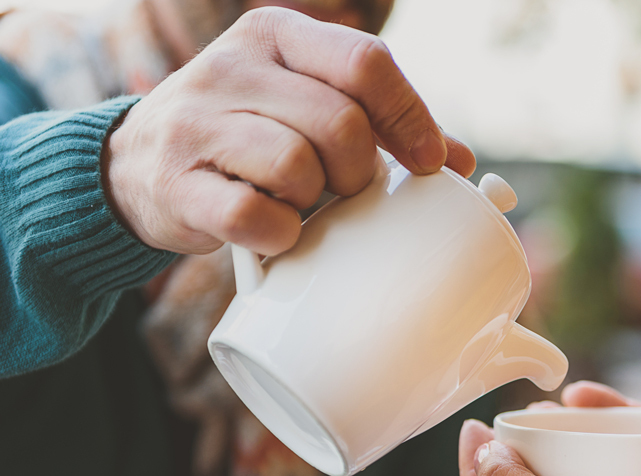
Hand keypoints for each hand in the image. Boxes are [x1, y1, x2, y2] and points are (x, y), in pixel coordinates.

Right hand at [105, 6, 474, 254]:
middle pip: (340, 122)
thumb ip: (377, 124)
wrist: (139, 168)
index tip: (429, 163)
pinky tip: (274, 232)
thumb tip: (461, 161)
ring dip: (315, 202)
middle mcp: (232, 67)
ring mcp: (197, 123)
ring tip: (300, 204)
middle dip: (360, 171)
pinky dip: (278, 236)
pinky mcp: (177, 184)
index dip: (410, 117)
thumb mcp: (305, 108)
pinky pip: (252, 216)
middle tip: (347, 189)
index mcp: (276, 36)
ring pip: (296, 165)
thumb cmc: (248, 140)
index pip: (366, 63)